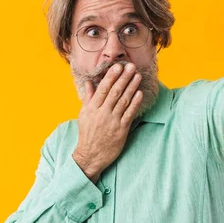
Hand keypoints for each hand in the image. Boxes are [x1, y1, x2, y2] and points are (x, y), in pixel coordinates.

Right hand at [72, 62, 142, 182]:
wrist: (91, 155)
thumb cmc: (87, 134)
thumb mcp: (84, 115)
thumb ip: (88, 98)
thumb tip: (89, 83)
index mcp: (92, 109)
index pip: (103, 89)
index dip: (111, 77)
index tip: (118, 67)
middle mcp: (102, 113)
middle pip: (115, 92)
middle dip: (124, 78)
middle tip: (131, 67)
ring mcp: (112, 122)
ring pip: (123, 101)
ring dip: (131, 87)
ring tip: (137, 76)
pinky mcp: (121, 130)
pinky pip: (129, 114)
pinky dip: (135, 103)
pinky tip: (139, 94)